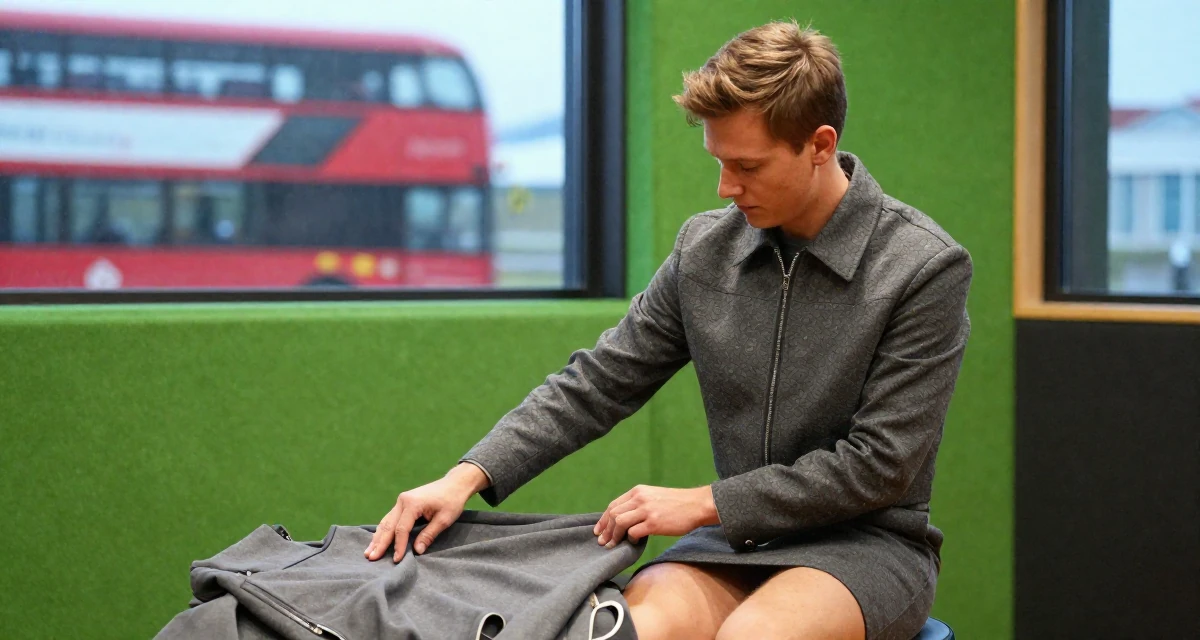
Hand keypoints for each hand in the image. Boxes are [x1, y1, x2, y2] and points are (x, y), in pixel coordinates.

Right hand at [365, 463, 488, 562]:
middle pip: (388, 525)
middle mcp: (402, 501)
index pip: (401, 529)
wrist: (454, 484)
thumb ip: (429, 535)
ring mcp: (401, 501)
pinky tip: (377, 540)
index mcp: (412, 503)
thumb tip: (417, 551)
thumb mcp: (444, 520)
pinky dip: (383, 530)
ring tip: (368, 552)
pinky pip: (390, 518)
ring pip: (386, 521)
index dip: (398, 545)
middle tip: (370, 558)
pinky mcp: (403, 503)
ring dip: (377, 537)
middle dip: (379, 543)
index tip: (397, 560)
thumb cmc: (452, 501)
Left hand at [593, 484, 718, 546]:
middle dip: (605, 530)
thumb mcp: (654, 496)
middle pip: (613, 514)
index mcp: (638, 491)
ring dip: (614, 536)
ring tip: (612, 545)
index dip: (603, 520)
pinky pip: (634, 532)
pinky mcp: (654, 523)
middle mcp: (640, 498)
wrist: (696, 505)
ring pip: (620, 523)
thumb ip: (638, 504)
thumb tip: (623, 520)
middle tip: (602, 542)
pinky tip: (633, 542)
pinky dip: (630, 539)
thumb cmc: (677, 503)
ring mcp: (646, 510)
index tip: (599, 530)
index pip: (613, 505)